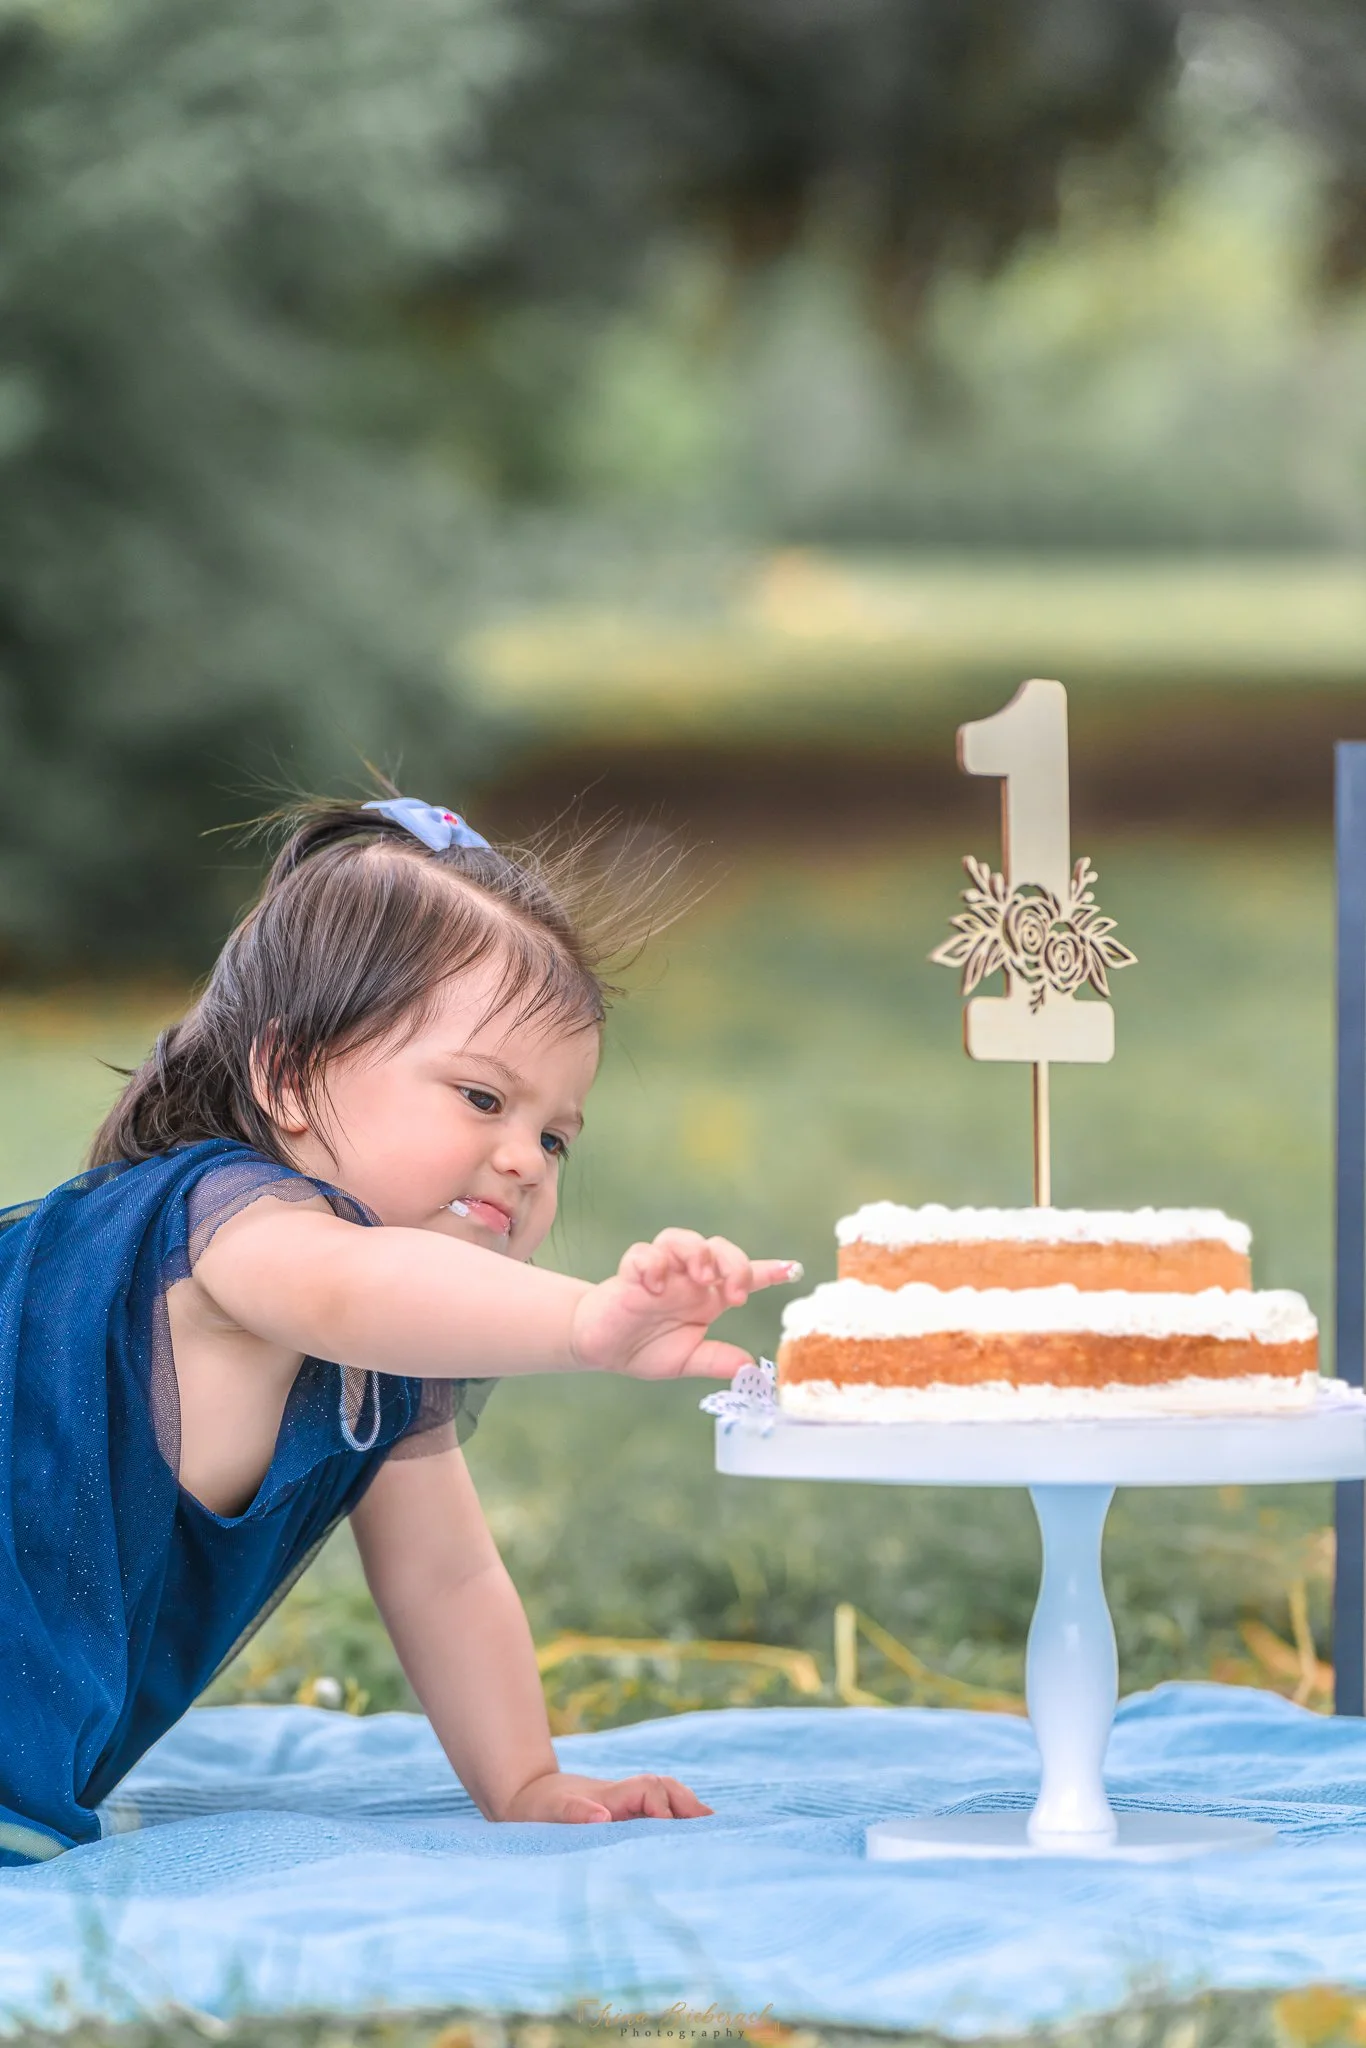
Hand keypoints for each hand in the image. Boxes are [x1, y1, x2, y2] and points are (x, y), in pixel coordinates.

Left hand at [501, 1769, 712, 1822]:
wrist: (524, 1796)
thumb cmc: (536, 1809)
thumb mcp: (550, 1812)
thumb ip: (575, 1811)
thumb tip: (604, 1817)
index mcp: (613, 1795)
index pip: (651, 1792)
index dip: (666, 1810)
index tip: (677, 1835)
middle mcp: (625, 1796)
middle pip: (667, 1790)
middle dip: (691, 1808)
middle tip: (717, 1832)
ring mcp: (626, 1804)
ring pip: (667, 1797)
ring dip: (688, 1811)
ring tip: (714, 1834)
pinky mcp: (623, 1815)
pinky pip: (657, 1811)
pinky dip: (678, 1819)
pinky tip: (692, 1839)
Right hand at [569, 1228, 801, 1379]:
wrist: (598, 1347)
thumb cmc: (643, 1347)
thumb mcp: (686, 1360)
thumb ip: (716, 1360)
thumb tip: (750, 1368)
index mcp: (705, 1298)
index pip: (742, 1277)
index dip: (769, 1271)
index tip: (794, 1270)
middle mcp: (686, 1279)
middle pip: (718, 1247)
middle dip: (733, 1261)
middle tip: (734, 1293)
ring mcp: (659, 1273)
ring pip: (681, 1238)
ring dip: (696, 1252)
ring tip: (700, 1278)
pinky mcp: (630, 1273)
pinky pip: (642, 1253)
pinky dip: (652, 1263)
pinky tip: (654, 1286)